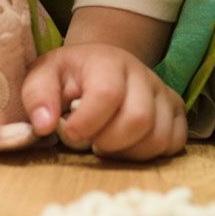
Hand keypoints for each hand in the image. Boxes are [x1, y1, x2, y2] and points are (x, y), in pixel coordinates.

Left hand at [21, 43, 185, 159]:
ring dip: (129, 153)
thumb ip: (38, 96)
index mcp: (108, 61)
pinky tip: (128, 146)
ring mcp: (163, 92)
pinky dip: (151, 154)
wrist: (99, 63)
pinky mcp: (176, 110)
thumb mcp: (43, 75)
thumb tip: (44, 125)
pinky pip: (175, 143)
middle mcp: (143, 74)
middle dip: (110, 142)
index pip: (107, 94)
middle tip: (91, 142)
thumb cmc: (68, 74)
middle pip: (139, 119)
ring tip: (108, 145)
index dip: (87, 122)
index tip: (71, 133)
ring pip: (159, 137)